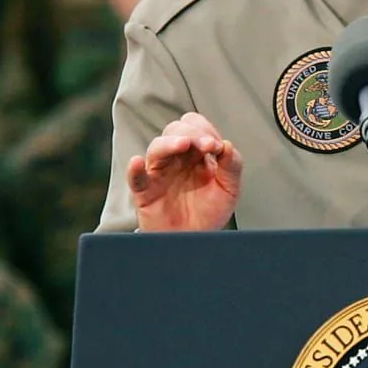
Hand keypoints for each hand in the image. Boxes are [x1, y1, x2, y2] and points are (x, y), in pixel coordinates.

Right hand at [125, 112, 243, 231]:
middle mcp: (176, 158)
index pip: (196, 126)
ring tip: (183, 144)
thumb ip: (232, 166)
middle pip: (175, 129)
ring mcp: (159, 173)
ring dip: (170, 143)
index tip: (216, 146)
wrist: (195, 240)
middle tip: (207, 146)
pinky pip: (136, 178)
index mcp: (196, 153)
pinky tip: (137, 162)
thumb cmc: (209, 211)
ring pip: (157, 148)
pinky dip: (135, 169)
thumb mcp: (229, 189)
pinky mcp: (145, 192)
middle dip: (192, 133)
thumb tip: (227, 145)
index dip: (205, 130)